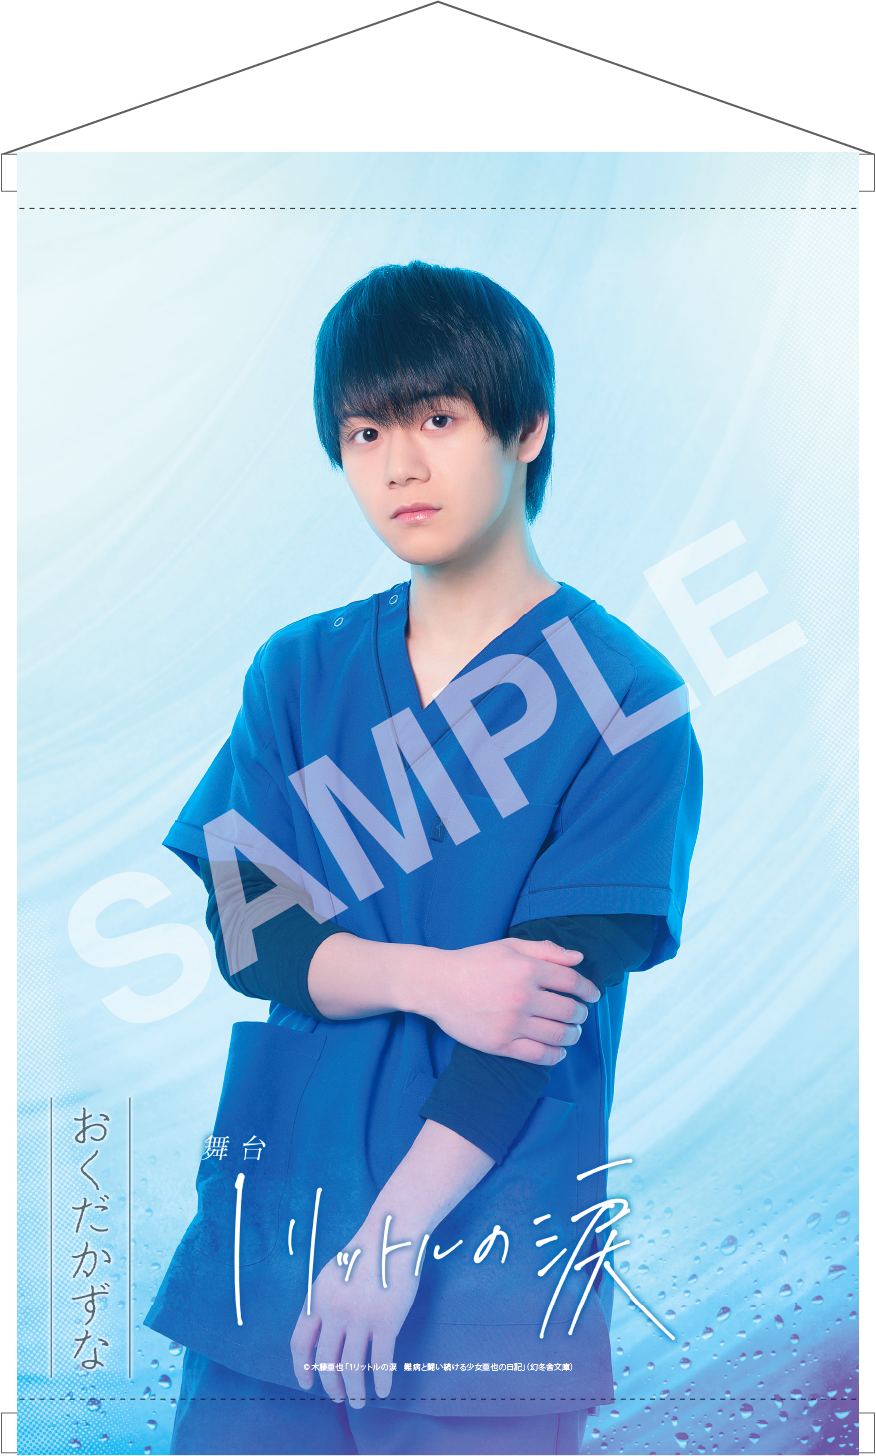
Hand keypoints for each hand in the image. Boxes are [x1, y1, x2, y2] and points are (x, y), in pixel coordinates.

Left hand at [290, 1218, 418, 1404]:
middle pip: (326, 1362)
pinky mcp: (386, 1320)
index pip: (300, 1344)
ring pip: (353, 1368)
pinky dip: (382, 1380)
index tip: (307, 1384)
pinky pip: (381, 1362)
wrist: (391, 1235)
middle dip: (332, 1386)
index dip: (301, 1369)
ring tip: (359, 1401)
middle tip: (340, 1398)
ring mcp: (360, 1317)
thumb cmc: (364, 1254)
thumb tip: (318, 1337)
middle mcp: (334, 1312)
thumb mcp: (330, 1276)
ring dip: (355, 1391)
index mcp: (317, 1300)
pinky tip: (384, 1390)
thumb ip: (322, 1304)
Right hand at [421, 938, 599, 1065]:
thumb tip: (578, 958)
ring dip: (572, 1035)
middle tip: (580, 1014)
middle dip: (581, 1014)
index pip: (572, 982)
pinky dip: (555, 1055)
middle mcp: (522, 997)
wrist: (438, 985)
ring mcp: (512, 1023)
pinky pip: (539, 1055)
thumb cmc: (474, 963)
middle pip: (569, 1011)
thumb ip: (545, 950)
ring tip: (571, 1032)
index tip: (593, 995)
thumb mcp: (509, 946)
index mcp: (527, 969)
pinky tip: (558, 1050)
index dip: (589, 990)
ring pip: (558, 1035)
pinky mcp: (501, 1044)